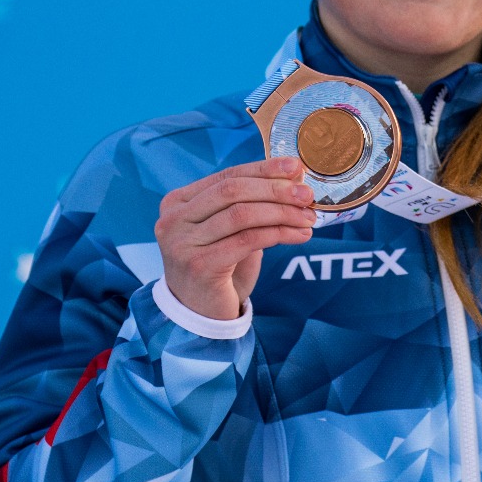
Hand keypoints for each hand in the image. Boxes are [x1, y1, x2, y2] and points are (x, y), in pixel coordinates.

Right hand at [155, 157, 314, 319]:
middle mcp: (173, 220)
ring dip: (282, 213)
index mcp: (178, 202)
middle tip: (307, 194)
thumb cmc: (220, 267)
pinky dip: (278, 234)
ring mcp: (182, 243)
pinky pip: (247, 240)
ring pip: (241, 214)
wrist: (201, 314)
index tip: (296, 167)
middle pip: (232, 191)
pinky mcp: (199, 265)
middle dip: (275, 189)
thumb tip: (293, 178)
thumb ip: (251, 204)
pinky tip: (298, 235)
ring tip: (308, 218)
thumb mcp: (231, 230)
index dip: (263, 168)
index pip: (227, 175)